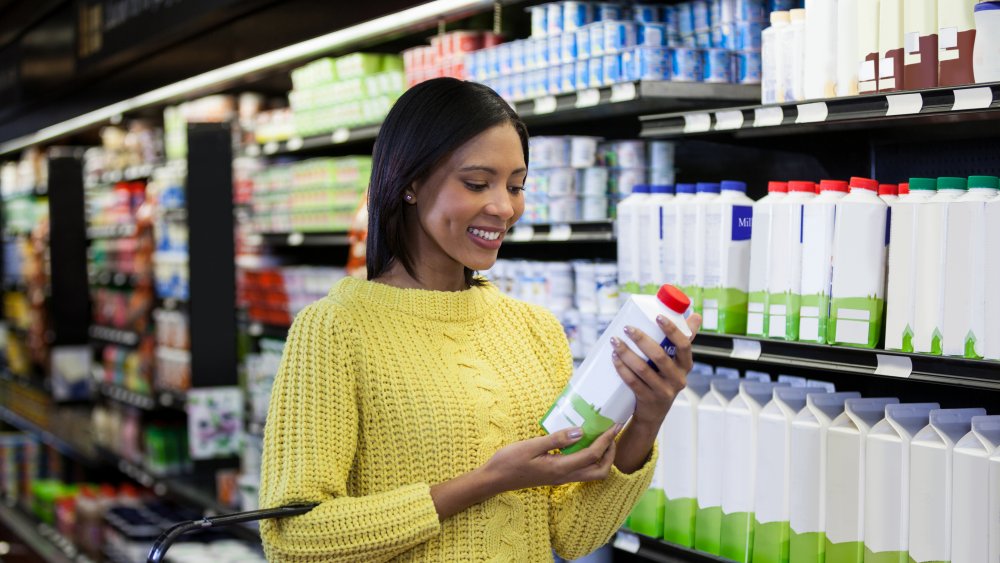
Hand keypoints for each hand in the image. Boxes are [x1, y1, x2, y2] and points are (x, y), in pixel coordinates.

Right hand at [480, 425, 620, 493]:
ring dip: (603, 457)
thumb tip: (580, 432)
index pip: (592, 456)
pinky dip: (590, 458)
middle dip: (611, 453)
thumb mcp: (531, 446)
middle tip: (611, 434)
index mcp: (560, 468)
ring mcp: (561, 478)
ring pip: (592, 473)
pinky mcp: (556, 476)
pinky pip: (582, 470)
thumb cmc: (509, 461)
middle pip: (600, 471)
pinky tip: (583, 443)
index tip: (614, 426)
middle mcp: (565, 476)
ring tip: (602, 438)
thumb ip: (556, 439)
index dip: (606, 441)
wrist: (494, 479)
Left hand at [610, 313, 701, 427]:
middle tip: (627, 327)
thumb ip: (683, 339)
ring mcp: (663, 391)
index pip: (684, 345)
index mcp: (686, 365)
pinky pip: (633, 382)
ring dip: (627, 353)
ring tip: (615, 341)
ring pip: (643, 369)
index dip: (672, 330)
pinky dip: (622, 369)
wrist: (654, 413)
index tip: (657, 316)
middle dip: (641, 339)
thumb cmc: (664, 379)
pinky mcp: (648, 400)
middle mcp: (678, 379)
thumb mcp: (676, 362)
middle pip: (659, 356)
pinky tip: (614, 358)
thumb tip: (695, 315)